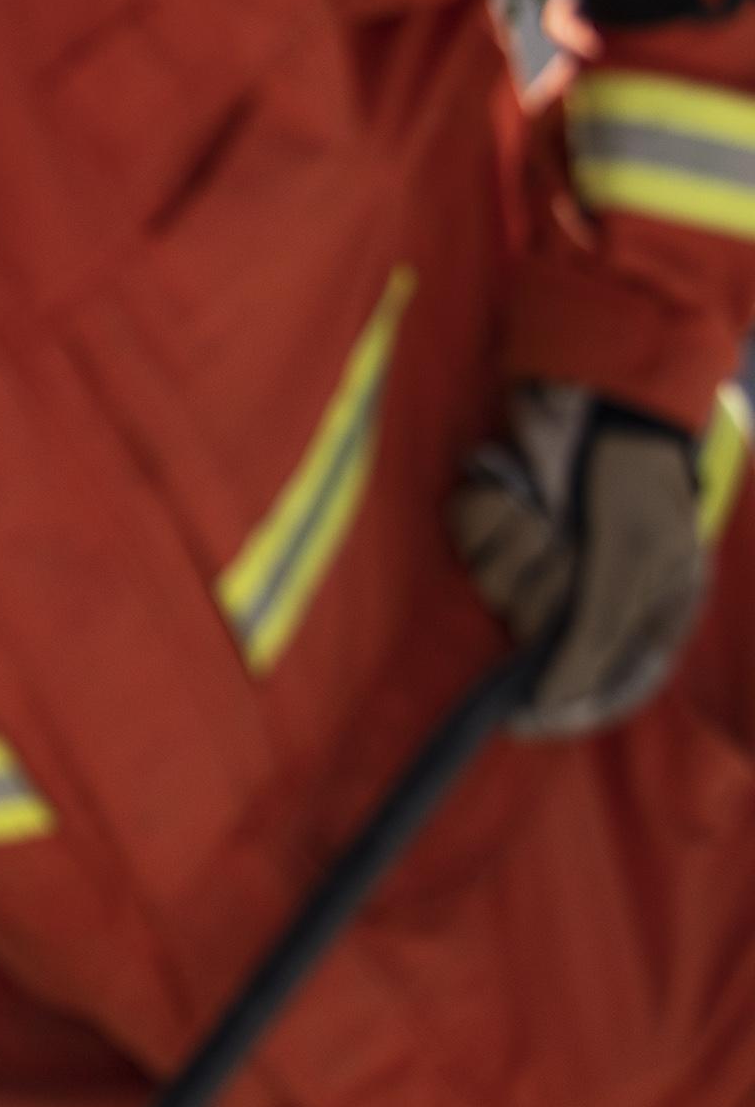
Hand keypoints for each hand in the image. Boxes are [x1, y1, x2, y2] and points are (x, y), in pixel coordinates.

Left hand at [447, 380, 706, 735]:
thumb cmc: (636, 479)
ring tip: (536, 508)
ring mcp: (539, 551)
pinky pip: (469, 537)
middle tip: (564, 542)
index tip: (520, 715)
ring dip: (509, 541)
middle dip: (539, 582)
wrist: (605, 391)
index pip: (591, 683)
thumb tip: (553, 701)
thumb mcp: (633, 557)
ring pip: (494, 581)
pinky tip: (499, 490)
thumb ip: (596, 630)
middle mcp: (582, 588)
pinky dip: (479, 514)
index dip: (554, 699)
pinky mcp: (500, 517)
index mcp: (637, 610)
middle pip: (531, 625)